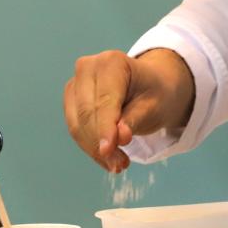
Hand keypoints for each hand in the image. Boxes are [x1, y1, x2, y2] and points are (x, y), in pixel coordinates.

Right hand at [63, 49, 194, 172]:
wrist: (152, 85)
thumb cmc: (156, 93)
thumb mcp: (155, 106)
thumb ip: (134, 120)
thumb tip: (119, 137)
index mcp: (112, 62)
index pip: (104, 101)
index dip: (105, 128)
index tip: (109, 150)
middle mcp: (87, 68)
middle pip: (86, 114)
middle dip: (101, 144)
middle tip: (121, 165)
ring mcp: (75, 83)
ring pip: (77, 125)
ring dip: (95, 149)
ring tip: (118, 164)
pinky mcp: (71, 100)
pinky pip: (76, 129)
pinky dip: (91, 146)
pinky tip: (108, 158)